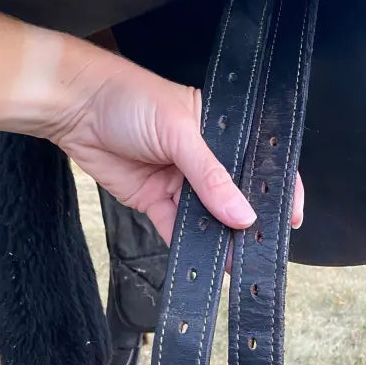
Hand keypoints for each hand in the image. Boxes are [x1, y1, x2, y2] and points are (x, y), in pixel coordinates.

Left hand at [46, 41, 304, 243]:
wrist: (75, 108)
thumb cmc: (131, 100)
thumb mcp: (180, 134)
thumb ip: (212, 178)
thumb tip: (243, 216)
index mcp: (222, 129)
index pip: (259, 161)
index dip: (278, 189)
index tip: (290, 219)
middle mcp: (205, 158)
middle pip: (235, 195)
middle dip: (248, 222)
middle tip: (264, 249)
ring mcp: (181, 182)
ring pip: (208, 218)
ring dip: (220, 239)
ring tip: (238, 263)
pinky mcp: (156, 202)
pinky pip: (177, 230)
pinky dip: (188, 247)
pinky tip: (204, 262)